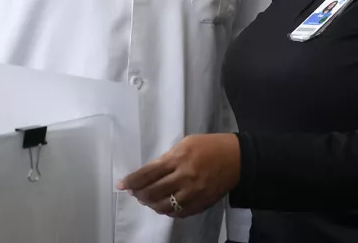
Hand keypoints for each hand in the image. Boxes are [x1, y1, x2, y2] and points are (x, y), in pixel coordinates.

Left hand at [118, 134, 240, 217]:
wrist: (236, 158)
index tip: (122, 185)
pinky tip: (163, 205)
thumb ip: (167, 158)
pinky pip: (179, 213)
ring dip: (151, 204)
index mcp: (178, 158)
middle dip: (139, 194)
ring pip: (164, 206)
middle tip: (134, 193)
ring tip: (147, 200)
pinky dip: (168, 211)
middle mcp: (184, 177)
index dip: (132, 181)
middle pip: (153, 192)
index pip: (148, 173)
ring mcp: (193, 193)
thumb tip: (149, 173)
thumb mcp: (185, 144)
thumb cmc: (208, 146)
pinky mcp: (201, 204)